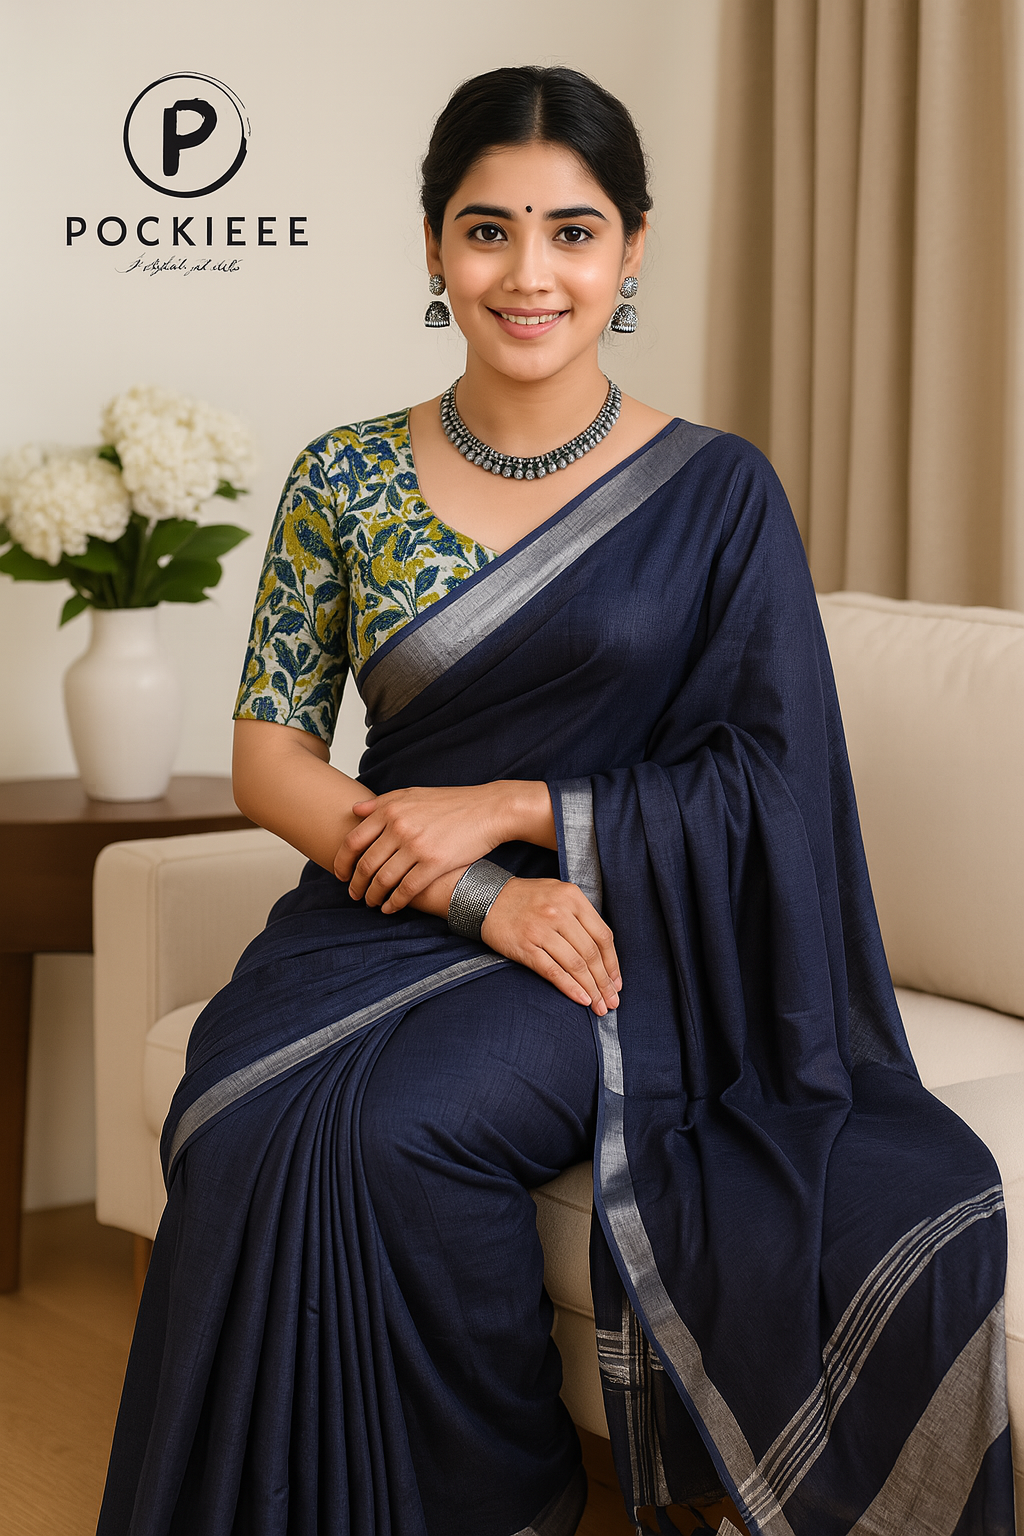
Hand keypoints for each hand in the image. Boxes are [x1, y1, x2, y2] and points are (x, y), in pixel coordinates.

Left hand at [338, 781, 553, 910]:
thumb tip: (354, 810)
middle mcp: (399, 827)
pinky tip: (390, 908)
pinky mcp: (434, 863)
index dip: (342, 862)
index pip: (353, 841)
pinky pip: (406, 890)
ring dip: (373, 896)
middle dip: (356, 884)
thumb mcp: (413, 794)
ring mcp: (416, 846)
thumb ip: (381, 803)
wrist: (488, 809)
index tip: (341, 875)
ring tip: (371, 902)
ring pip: (383, 880)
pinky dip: (394, 902)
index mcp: (391, 810)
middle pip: (366, 864)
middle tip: (354, 894)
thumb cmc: (452, 802)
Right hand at [480, 878, 621, 1016]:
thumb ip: (580, 915)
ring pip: (575, 965)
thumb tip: (603, 953)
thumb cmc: (526, 899)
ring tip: (599, 1006)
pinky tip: (581, 999)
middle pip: (591, 953)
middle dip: (604, 982)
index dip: (612, 963)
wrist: (487, 898)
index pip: (603, 935)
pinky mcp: (525, 946)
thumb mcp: (558, 893)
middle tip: (612, 1001)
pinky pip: (553, 971)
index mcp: (572, 897)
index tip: (616, 982)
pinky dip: (570, 987)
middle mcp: (559, 911)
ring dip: (591, 989)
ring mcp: (541, 929)